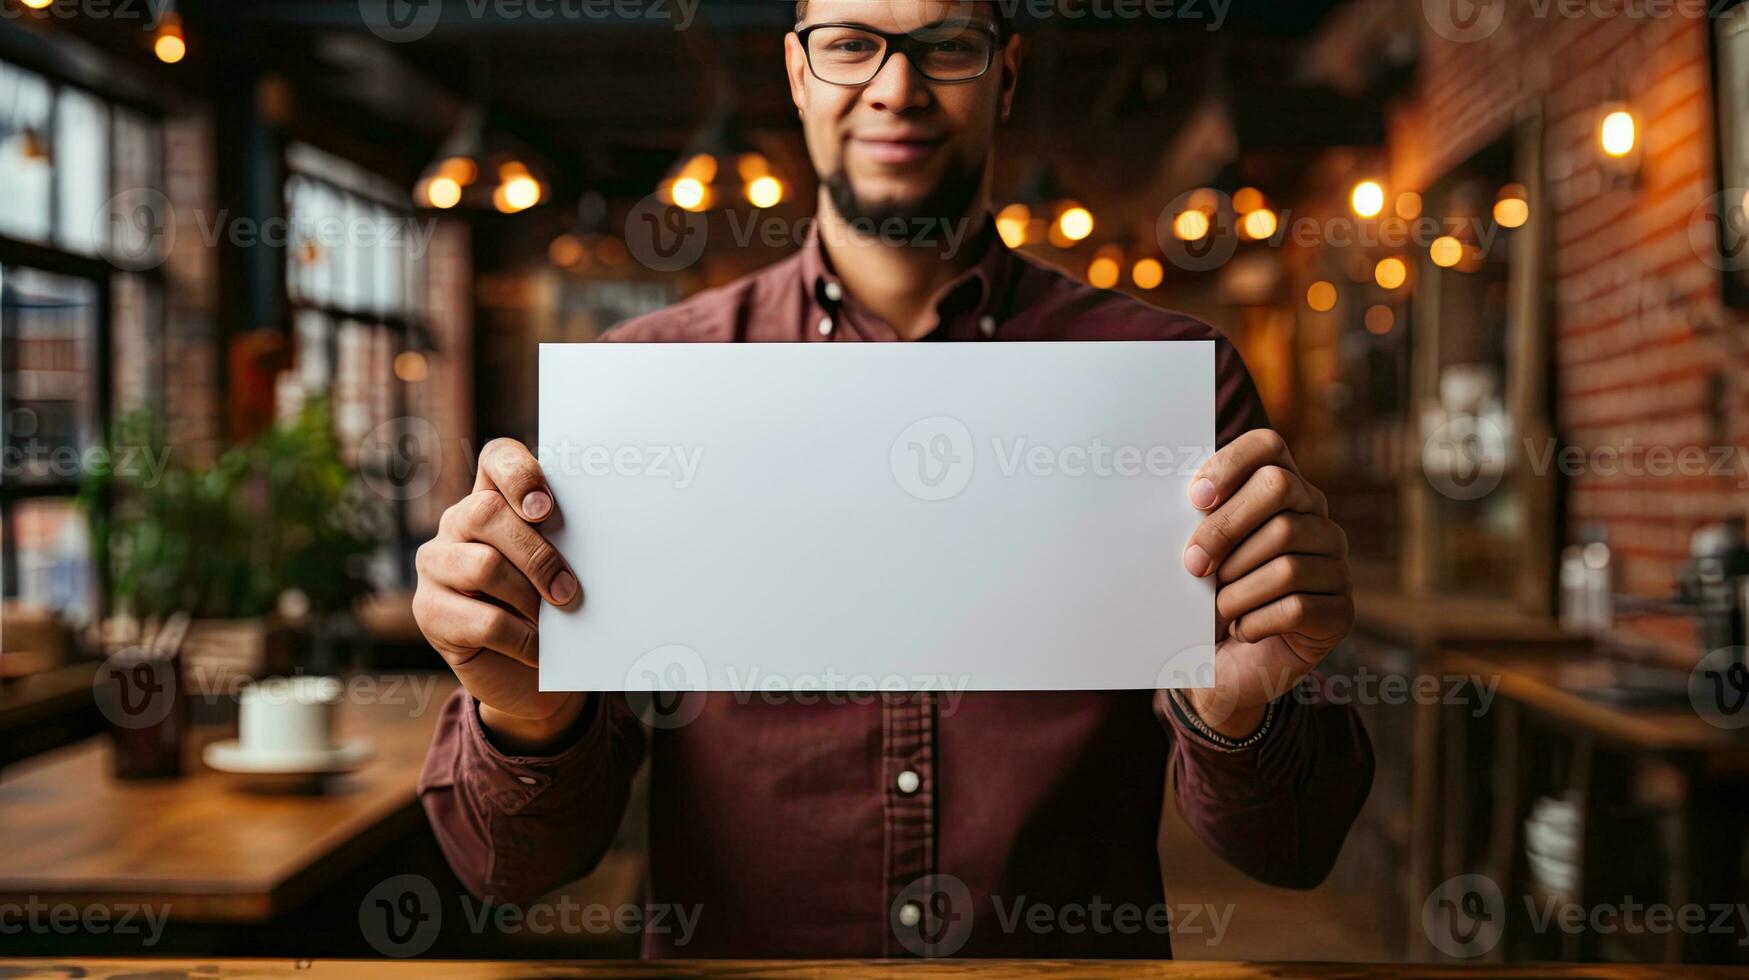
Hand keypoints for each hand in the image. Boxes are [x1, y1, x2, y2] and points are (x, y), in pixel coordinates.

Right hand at [414, 438, 586, 751]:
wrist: (527, 672)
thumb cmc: (552, 608)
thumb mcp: (564, 567)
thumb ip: (566, 543)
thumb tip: (600, 541)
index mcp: (494, 498)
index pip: (497, 459)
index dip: (518, 474)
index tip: (546, 508)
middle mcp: (457, 522)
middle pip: (487, 513)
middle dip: (537, 554)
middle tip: (568, 589)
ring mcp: (436, 564)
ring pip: (483, 566)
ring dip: (529, 597)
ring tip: (554, 618)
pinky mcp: (428, 610)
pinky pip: (481, 620)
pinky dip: (521, 638)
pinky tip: (538, 649)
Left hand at [1180, 430, 1352, 737]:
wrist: (1219, 670)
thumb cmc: (1202, 603)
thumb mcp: (1194, 555)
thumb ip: (1195, 520)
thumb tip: (1186, 498)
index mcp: (1282, 493)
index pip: (1269, 448)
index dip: (1231, 465)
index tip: (1194, 499)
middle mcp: (1317, 520)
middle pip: (1279, 493)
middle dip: (1225, 530)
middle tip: (1193, 566)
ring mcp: (1336, 565)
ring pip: (1284, 558)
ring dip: (1235, 591)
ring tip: (1219, 609)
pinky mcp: (1340, 611)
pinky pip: (1295, 606)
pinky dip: (1255, 622)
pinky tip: (1242, 630)